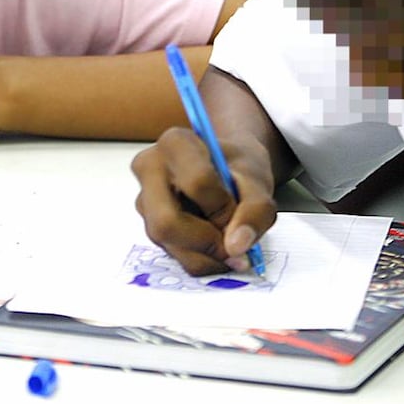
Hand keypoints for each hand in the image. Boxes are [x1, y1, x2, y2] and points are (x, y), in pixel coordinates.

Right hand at [131, 127, 277, 275]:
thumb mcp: (258, 180)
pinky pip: (175, 255)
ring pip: (169, 244)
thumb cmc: (237, 167)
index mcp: (175, 143)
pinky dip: (203, 259)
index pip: (197, 183)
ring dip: (208, 255)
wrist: (227, 170)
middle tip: (234, 244)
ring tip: (230, 243)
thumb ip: (255, 210)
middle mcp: (149, 170)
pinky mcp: (150, 225)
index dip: (223, 206)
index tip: (238, 208)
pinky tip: (217, 247)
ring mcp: (145, 200)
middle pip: (166, 222)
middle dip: (207, 242)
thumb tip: (236, 246)